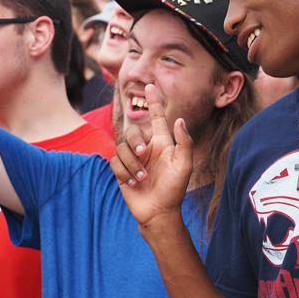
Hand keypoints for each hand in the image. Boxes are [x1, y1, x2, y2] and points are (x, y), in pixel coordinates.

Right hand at [110, 84, 192, 227]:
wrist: (159, 211)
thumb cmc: (174, 189)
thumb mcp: (184, 165)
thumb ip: (184, 142)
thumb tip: (180, 120)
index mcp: (162, 142)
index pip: (156, 117)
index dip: (153, 102)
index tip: (150, 86)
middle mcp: (146, 147)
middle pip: (132, 132)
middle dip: (136, 142)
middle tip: (144, 155)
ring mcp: (133, 159)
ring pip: (121, 148)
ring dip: (132, 164)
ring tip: (143, 179)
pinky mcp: (121, 171)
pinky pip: (114, 162)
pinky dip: (124, 173)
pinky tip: (133, 184)